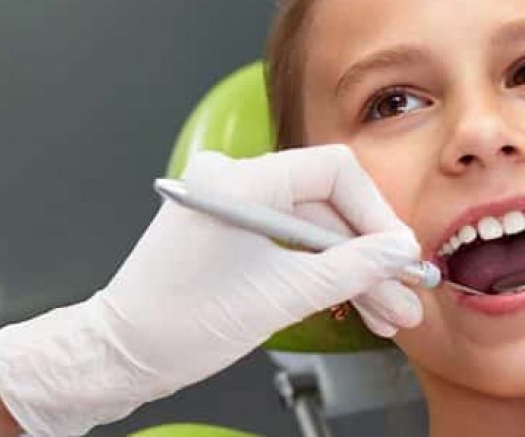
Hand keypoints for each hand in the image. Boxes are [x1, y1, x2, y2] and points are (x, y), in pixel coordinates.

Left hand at [0, 145, 422, 435]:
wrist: (122, 354)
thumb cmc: (178, 324)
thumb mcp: (281, 297)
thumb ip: (349, 269)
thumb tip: (397, 253)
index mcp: (238, 181)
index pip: (333, 170)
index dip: (376, 213)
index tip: (399, 252)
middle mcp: (231, 181)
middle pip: (325, 204)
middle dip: (367, 254)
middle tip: (403, 292)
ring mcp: (228, 206)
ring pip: (310, 228)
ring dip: (349, 270)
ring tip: (387, 312)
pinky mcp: (226, 232)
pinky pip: (286, 241)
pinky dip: (318, 271)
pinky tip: (353, 301)